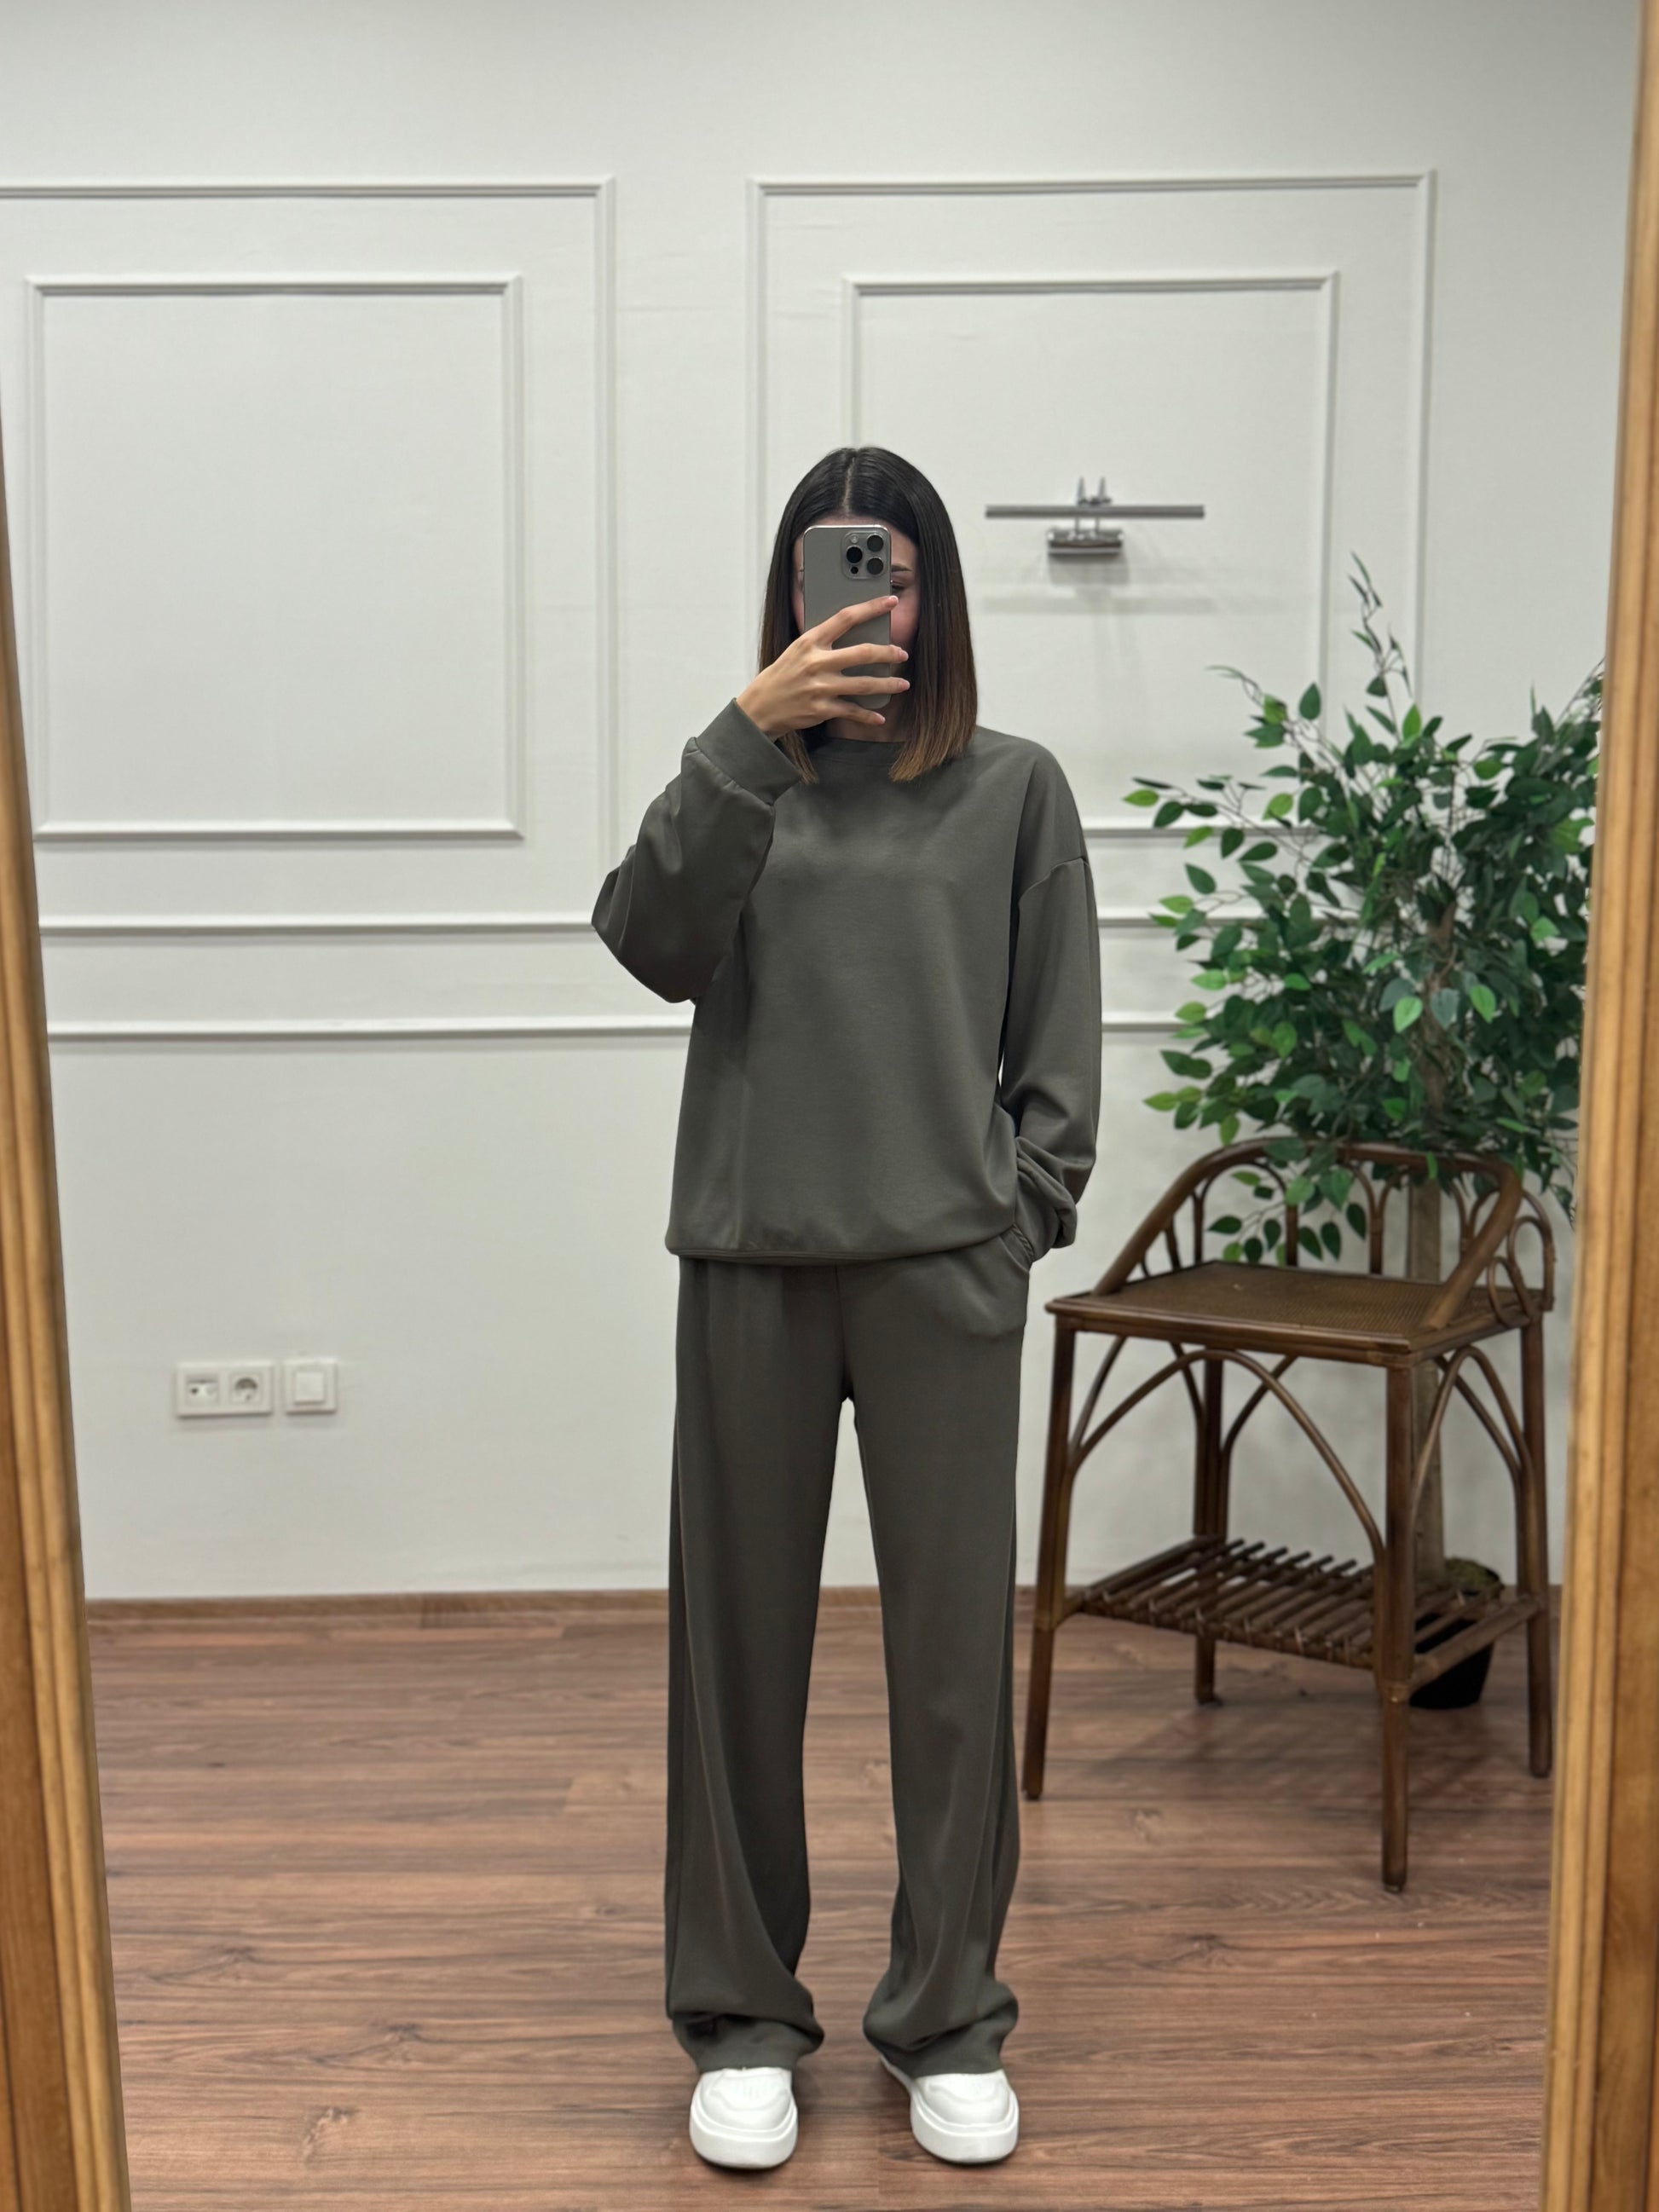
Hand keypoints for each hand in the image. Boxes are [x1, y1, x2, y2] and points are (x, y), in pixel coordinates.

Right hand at [737, 594, 909, 736]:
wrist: (761, 706)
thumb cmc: (783, 675)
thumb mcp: (798, 650)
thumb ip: (823, 642)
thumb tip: (855, 635)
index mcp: (811, 641)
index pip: (846, 618)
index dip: (871, 607)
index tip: (890, 601)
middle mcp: (817, 662)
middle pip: (863, 653)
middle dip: (888, 653)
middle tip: (902, 654)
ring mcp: (820, 687)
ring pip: (864, 684)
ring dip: (887, 685)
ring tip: (903, 684)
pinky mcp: (822, 709)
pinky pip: (852, 711)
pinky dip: (869, 715)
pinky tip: (879, 716)